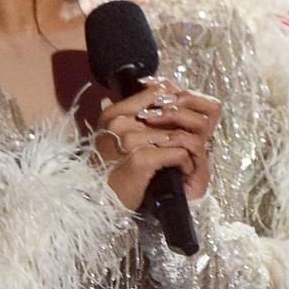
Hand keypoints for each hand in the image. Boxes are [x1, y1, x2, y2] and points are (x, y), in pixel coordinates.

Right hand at [94, 76, 222, 209]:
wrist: (99, 199)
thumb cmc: (107, 168)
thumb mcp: (112, 135)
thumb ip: (131, 113)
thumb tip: (155, 88)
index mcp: (113, 114)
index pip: (155, 94)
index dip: (173, 106)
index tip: (179, 121)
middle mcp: (119, 123)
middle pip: (168, 116)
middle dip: (182, 130)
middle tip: (189, 142)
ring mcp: (130, 141)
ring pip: (175, 135)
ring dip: (186, 148)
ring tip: (187, 158)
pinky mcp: (142, 160)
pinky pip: (177, 153)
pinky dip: (185, 163)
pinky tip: (184, 169)